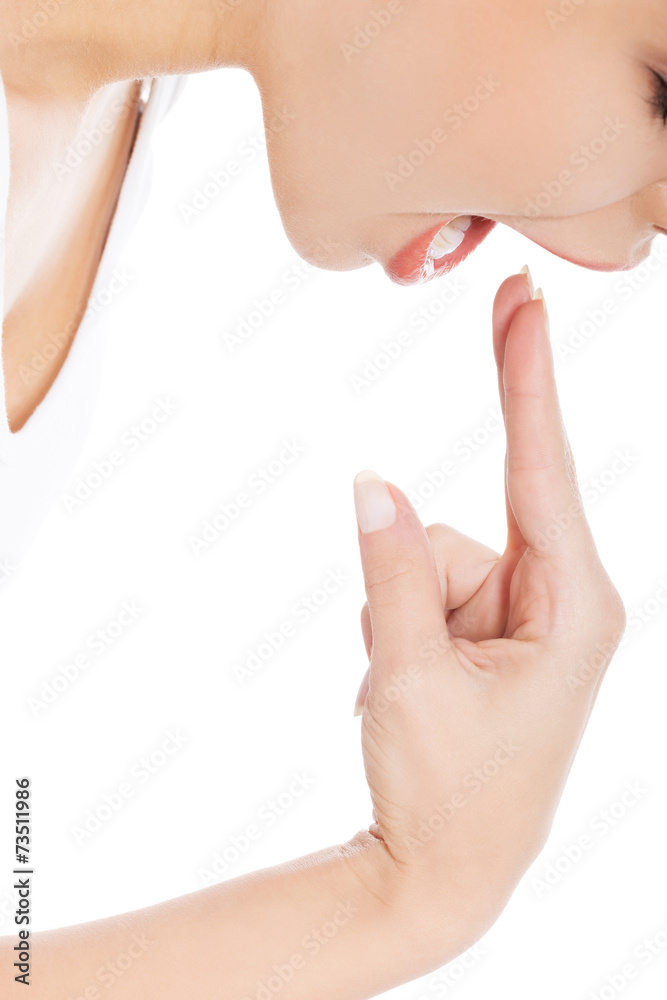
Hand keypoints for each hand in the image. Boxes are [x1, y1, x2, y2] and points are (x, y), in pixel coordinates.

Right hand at [351, 270, 625, 957]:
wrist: (443, 871)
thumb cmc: (449, 792)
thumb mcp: (407, 677)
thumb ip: (392, 568)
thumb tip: (373, 479)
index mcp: (575, 608)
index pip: (542, 470)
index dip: (526, 378)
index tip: (524, 301)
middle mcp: (560, 599)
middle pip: (460, 530)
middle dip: (413, 587)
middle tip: (411, 659)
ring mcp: (522, 613)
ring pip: (430, 555)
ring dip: (398, 615)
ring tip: (415, 692)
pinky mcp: (490, 627)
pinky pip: (421, 583)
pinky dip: (397, 624)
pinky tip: (415, 686)